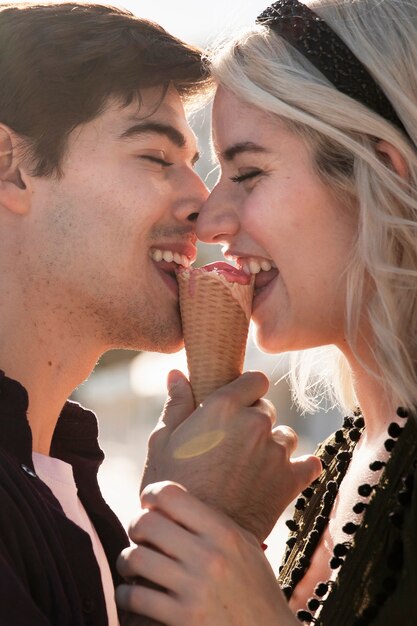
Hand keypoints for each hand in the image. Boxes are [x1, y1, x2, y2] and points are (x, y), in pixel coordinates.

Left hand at [116, 482, 299, 625]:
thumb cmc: (256, 591)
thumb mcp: (245, 547)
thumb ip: (213, 523)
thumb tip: (170, 502)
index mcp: (224, 532)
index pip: (170, 495)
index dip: (150, 495)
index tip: (147, 505)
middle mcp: (209, 556)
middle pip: (146, 522)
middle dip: (135, 527)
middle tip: (138, 536)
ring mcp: (195, 588)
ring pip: (135, 558)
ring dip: (126, 561)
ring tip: (131, 565)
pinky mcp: (182, 619)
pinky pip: (135, 597)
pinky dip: (125, 595)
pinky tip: (132, 595)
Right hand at [141, 370, 320, 538]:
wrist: (193, 536)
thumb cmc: (171, 486)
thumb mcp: (163, 442)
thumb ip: (176, 403)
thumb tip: (176, 373)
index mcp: (224, 406)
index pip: (255, 379)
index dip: (246, 390)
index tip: (236, 404)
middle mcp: (255, 422)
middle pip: (267, 408)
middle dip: (254, 420)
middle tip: (233, 444)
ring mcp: (276, 451)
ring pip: (285, 436)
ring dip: (272, 445)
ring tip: (250, 466)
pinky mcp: (290, 480)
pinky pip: (308, 463)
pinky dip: (299, 468)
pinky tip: (283, 475)